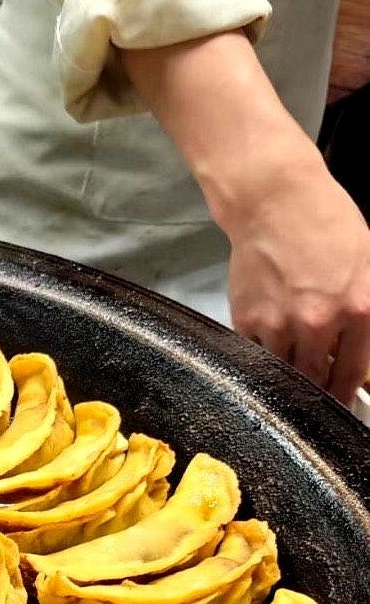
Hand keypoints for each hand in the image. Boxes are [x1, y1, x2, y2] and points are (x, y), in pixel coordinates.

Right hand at [123, 33, 369, 405]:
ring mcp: (277, 325)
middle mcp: (317, 324)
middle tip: (314, 388)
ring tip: (290, 358)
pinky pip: (256, 352)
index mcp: (357, 310)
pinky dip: (264, 351)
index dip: (343, 394)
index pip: (350, 373)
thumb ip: (365, 310)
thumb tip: (360, 352)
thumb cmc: (325, 222)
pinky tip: (270, 333)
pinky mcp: (246, 320)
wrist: (274, 201)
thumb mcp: (367, 263)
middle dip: (315, 388)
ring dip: (287, 371)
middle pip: (315, 381)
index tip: (339, 401)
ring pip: (282, 372)